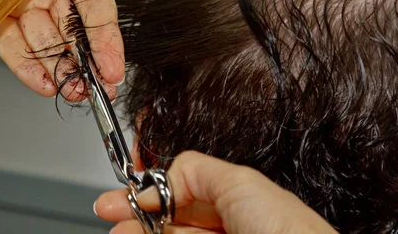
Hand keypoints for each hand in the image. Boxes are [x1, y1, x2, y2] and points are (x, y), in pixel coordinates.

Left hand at [0, 0, 123, 99]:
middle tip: (96, 89)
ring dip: (59, 69)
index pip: (96, 4)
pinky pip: (10, 42)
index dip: (107, 37)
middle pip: (74, 30)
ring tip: (70, 90)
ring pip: (45, 42)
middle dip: (87, 62)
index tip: (114, 65)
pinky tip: (42, 83)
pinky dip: (25, 65)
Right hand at [95, 151, 337, 233]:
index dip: (151, 189)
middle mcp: (228, 224)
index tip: (124, 194)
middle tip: (108, 212)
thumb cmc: (288, 232)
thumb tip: (161, 180)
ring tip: (117, 231)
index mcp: (237, 197)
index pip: (184, 189)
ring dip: (140, 230)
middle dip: (136, 212)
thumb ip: (194, 170)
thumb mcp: (238, 182)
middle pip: (172, 216)